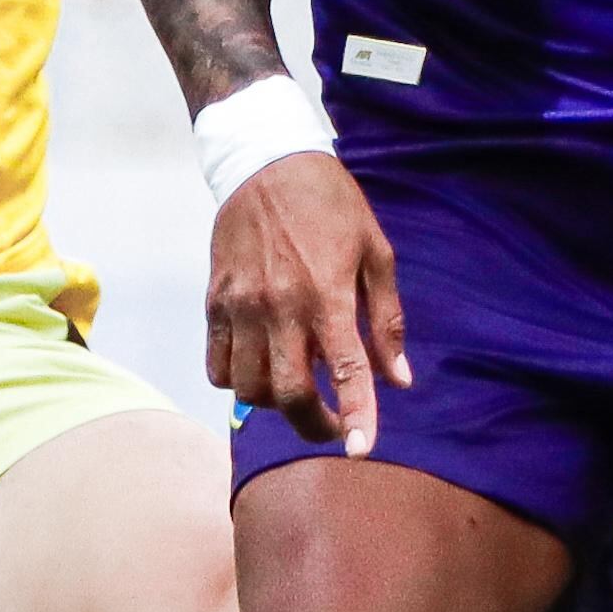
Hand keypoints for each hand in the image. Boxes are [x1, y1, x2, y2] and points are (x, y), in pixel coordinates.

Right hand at [207, 155, 412, 452]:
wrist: (265, 161)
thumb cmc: (330, 204)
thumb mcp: (375, 251)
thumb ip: (386, 319)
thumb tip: (398, 378)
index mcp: (326, 294)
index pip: (346, 372)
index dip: (355, 417)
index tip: (359, 450)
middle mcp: (279, 307)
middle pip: (288, 394)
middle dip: (314, 425)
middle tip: (332, 428)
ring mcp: (240, 307)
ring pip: (249, 388)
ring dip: (275, 404)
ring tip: (296, 390)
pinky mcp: (214, 302)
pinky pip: (217, 366)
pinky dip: (237, 382)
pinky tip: (259, 368)